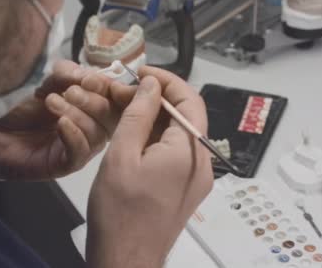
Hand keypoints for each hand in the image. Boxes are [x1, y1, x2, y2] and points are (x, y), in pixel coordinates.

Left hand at [0, 60, 121, 183]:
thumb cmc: (22, 111)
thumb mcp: (47, 85)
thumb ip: (67, 75)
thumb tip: (87, 74)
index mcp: (94, 108)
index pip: (117, 98)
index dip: (110, 87)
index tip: (91, 79)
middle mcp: (93, 129)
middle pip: (111, 115)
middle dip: (92, 99)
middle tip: (69, 91)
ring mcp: (81, 148)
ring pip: (95, 133)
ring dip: (77, 113)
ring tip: (52, 103)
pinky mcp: (66, 164)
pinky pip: (80, 152)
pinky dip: (73, 135)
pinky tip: (60, 123)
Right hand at [85, 67, 213, 267]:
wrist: (126, 261)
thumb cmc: (120, 214)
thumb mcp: (122, 155)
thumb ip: (139, 115)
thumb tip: (152, 85)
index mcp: (189, 152)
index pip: (189, 99)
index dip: (166, 80)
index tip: (141, 73)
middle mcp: (201, 164)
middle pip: (186, 116)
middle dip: (158, 98)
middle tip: (126, 92)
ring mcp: (196, 179)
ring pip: (179, 134)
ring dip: (155, 118)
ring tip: (125, 112)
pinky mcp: (186, 189)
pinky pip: (176, 153)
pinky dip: (157, 139)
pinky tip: (132, 138)